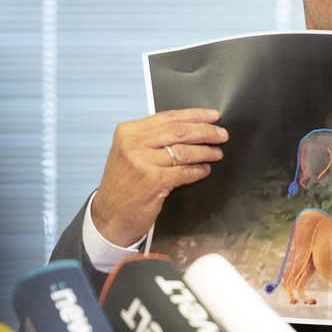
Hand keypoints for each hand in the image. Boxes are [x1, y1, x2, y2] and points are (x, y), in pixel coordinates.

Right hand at [91, 108, 228, 245]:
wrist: (110, 215)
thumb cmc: (124, 183)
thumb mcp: (129, 152)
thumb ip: (152, 138)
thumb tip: (190, 127)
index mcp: (128, 131)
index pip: (168, 117)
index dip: (195, 115)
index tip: (213, 116)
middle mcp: (133, 144)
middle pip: (179, 131)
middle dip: (206, 131)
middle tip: (222, 134)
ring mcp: (143, 162)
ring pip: (184, 151)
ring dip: (206, 152)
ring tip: (216, 153)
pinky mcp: (154, 181)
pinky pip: (184, 171)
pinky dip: (198, 170)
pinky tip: (205, 170)